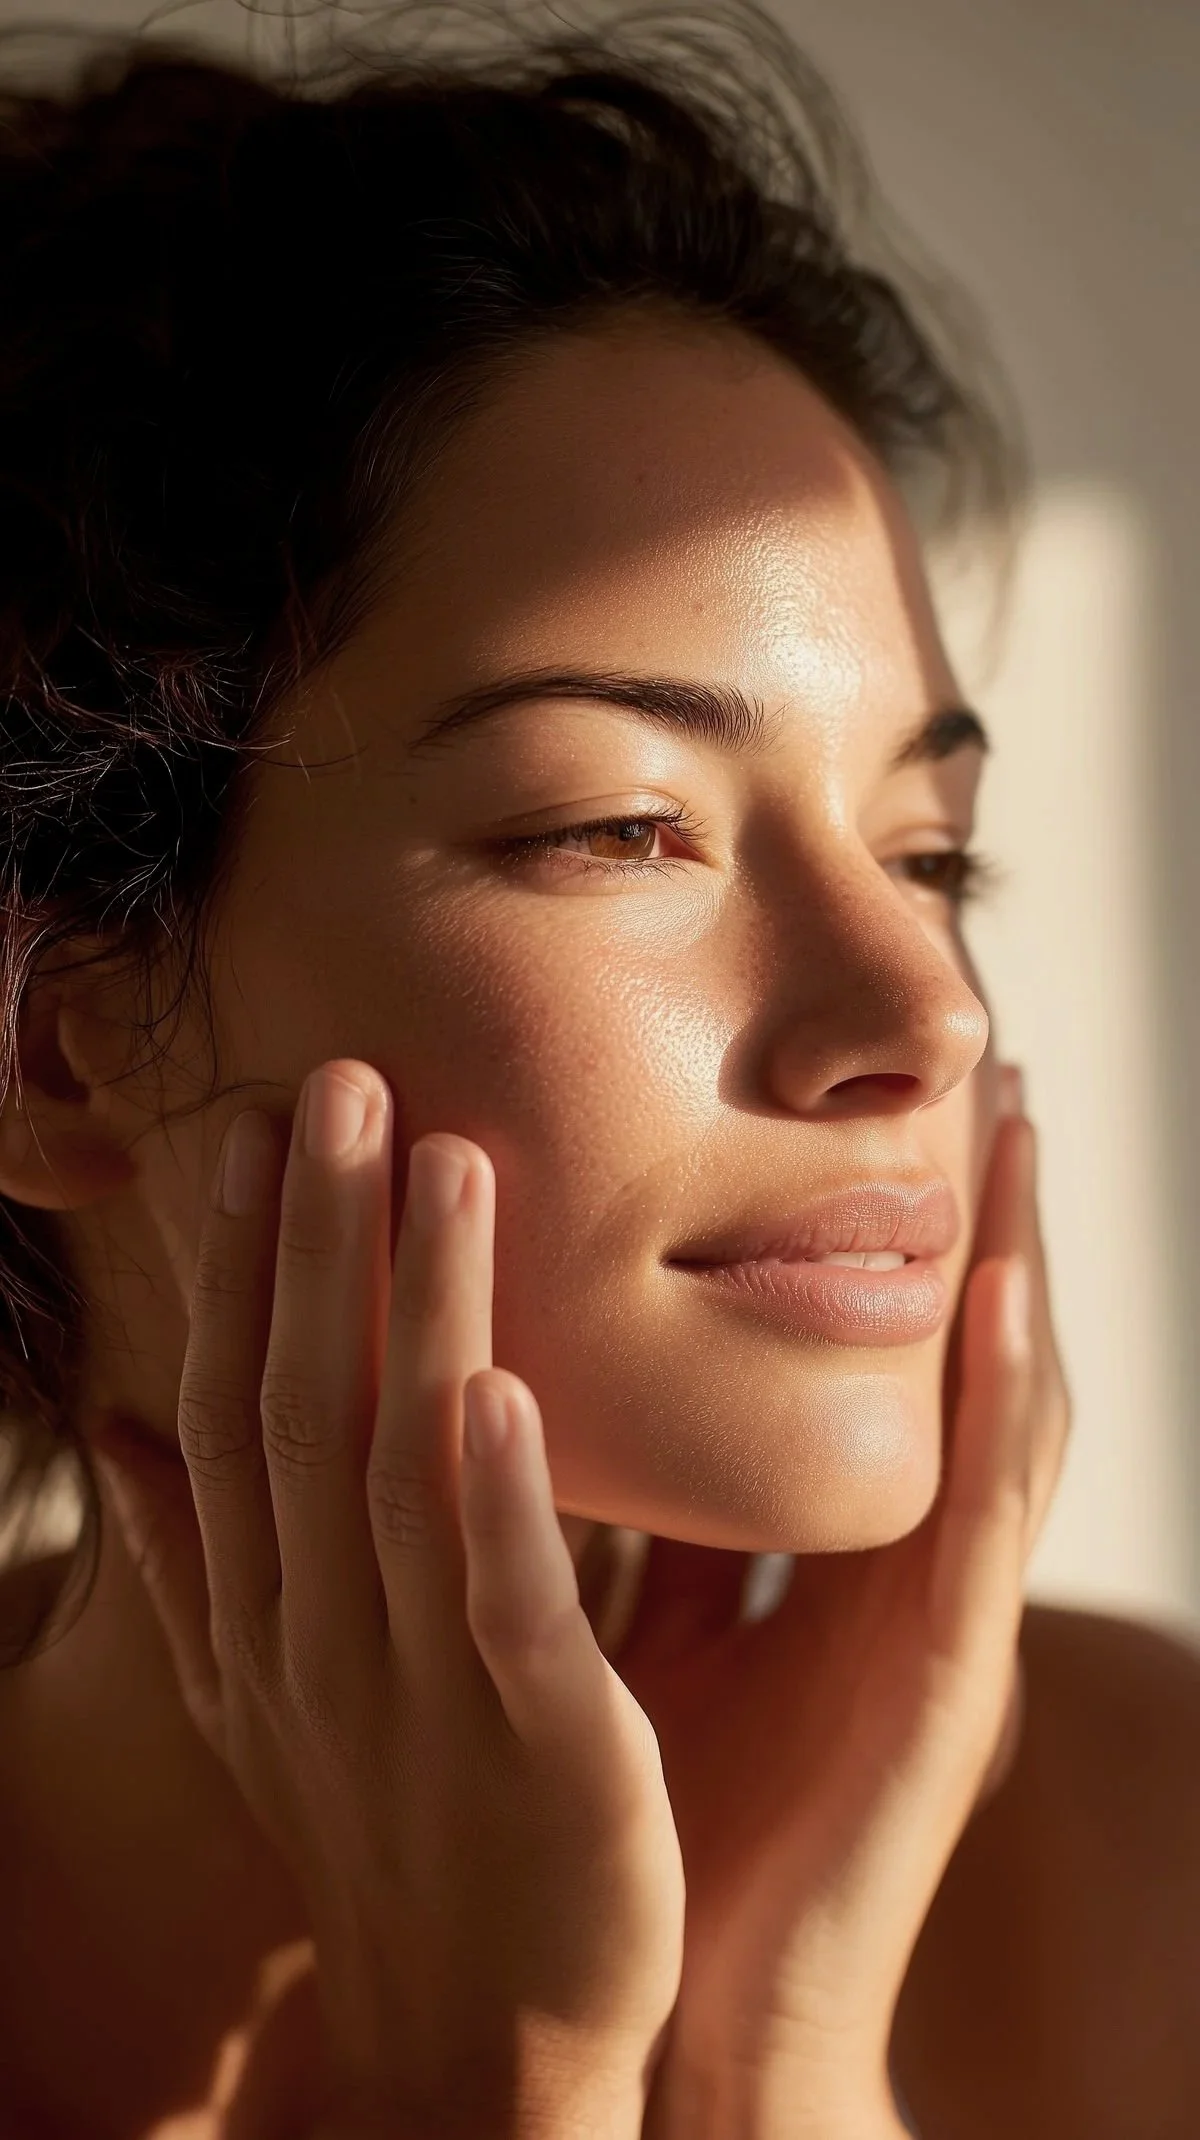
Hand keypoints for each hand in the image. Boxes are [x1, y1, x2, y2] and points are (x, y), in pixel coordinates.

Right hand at [90, 1060, 683, 2139]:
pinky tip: (496, 1383)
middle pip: (303, 1407)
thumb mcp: (264, 1688)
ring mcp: (421, 1692)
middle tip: (340, 1082)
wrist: (481, 2029)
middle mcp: (321, 1635)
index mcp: (269, 1611)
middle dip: (317, 1240)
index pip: (236, 1407)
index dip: (238, 1267)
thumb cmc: (386, 1822)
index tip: (252, 1132)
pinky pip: (506, 1609)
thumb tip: (120, 1421)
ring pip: (400, 1472)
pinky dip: (494, 1495)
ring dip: (416, 1310)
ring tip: (444, 1158)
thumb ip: (203, 1554)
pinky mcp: (542, 1747)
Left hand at [613, 1075, 1069, 2139]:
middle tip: (978, 1067)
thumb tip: (533, 1391)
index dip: (869, 1240)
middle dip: (969, 1217)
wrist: (671, 2008)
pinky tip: (998, 1298)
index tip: (857, 1102)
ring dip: (1016, 1265)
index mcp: (813, 1561)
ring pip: (994, 1409)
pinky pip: (982, 1522)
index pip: (858, 1364)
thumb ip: (620, 1526)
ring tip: (1013, 1128)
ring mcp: (930, 1622)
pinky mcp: (945, 1688)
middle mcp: (888, 1572)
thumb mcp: (627, 1632)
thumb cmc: (653, 1822)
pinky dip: (1002, 1404)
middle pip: (944, 1361)